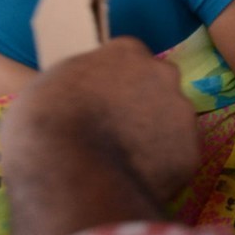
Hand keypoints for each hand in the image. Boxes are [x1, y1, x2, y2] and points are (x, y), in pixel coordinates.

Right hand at [0, 37, 199, 205]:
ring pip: (171, 122)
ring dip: (153, 136)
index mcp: (126, 53)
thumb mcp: (46, 90)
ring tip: (122, 163)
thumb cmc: (44, 127)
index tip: (99, 99)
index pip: (126, 57)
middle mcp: (163, 75)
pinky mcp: (191, 153)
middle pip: (158, 85)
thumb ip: (77, 86)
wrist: (72, 176)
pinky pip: (175, 159)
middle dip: (141, 103)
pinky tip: (133, 181)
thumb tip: (79, 99)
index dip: (113, 81)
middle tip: (114, 131)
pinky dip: (159, 169)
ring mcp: (182, 114)